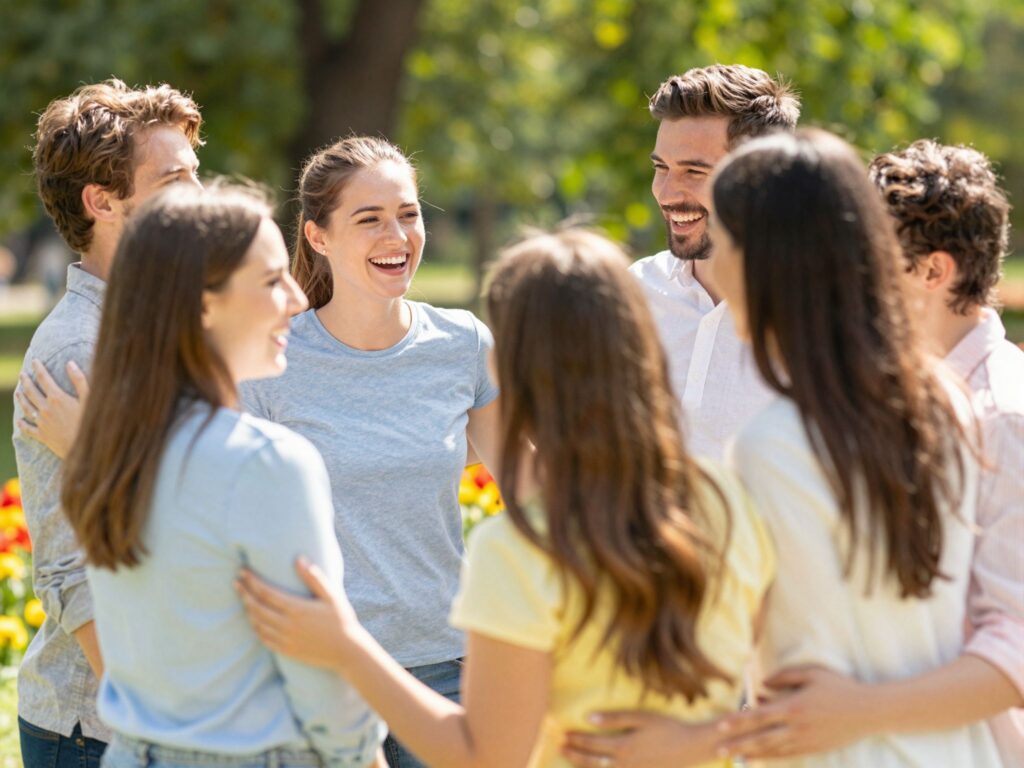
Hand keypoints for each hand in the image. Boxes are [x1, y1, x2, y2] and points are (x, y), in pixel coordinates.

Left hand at [16, 359, 88, 457]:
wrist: (85, 449)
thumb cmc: (91, 422)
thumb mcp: (90, 399)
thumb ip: (79, 380)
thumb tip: (70, 363)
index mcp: (57, 398)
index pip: (43, 378)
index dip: (38, 368)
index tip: (34, 360)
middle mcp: (46, 408)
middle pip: (31, 391)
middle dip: (26, 381)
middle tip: (22, 375)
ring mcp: (42, 422)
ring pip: (26, 407)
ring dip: (21, 397)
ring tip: (18, 391)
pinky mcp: (42, 435)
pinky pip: (27, 428)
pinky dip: (22, 422)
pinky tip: (19, 420)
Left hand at [236, 556, 363, 669]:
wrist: (347, 651)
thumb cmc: (342, 620)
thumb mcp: (332, 595)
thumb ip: (314, 577)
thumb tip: (298, 558)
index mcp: (297, 609)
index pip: (266, 592)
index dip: (252, 581)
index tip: (243, 571)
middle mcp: (287, 625)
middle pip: (257, 607)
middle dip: (244, 593)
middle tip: (236, 581)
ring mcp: (285, 639)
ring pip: (257, 623)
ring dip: (248, 609)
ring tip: (243, 597)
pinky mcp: (286, 651)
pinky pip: (263, 638)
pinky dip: (255, 627)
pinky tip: (254, 620)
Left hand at [562, 711, 718, 767]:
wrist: (692, 748)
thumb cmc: (667, 727)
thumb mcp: (641, 717)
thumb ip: (615, 718)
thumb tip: (588, 717)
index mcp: (623, 745)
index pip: (592, 743)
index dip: (576, 739)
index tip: (563, 734)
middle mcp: (625, 763)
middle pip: (592, 761)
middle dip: (574, 754)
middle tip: (559, 748)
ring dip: (583, 767)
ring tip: (570, 761)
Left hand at [716, 665, 875, 759]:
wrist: (869, 711)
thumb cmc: (840, 687)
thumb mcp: (811, 673)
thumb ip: (784, 676)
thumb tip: (762, 683)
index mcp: (793, 707)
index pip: (758, 716)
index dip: (738, 722)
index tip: (720, 726)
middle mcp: (797, 727)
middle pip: (761, 738)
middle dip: (738, 744)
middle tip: (719, 751)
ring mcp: (807, 741)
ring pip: (774, 750)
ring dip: (753, 754)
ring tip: (735, 758)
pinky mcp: (816, 749)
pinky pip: (789, 755)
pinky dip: (773, 758)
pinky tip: (761, 759)